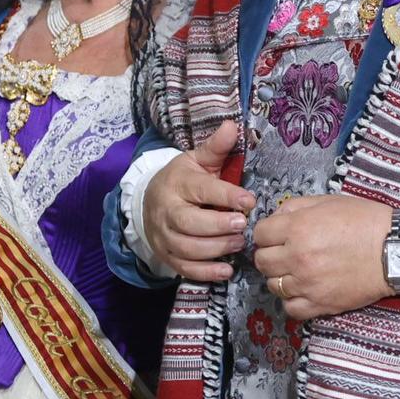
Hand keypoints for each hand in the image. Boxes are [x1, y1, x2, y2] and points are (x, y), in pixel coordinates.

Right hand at [141, 121, 252, 283]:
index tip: (250, 201)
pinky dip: (205, 272)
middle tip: (243, 225)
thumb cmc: (183, 179)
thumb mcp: (197, 159)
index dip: (226, 195)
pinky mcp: (166, 255)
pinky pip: (184, 268)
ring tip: (239, 243)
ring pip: (186, 247)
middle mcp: (167, 210)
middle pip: (189, 222)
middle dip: (218, 226)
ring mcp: (164, 235)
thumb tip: (231, 125)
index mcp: (178, 183)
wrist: (150, 200)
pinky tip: (226, 270)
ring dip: (215, 249)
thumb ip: (216, 147)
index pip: (201, 189)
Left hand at [251, 194, 394, 320]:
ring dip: (281, 276)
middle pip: (262, 261)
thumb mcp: (330, 201)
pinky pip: (290, 307)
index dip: (267, 232)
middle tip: (285, 252)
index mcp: (299, 228)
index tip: (276, 234)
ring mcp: (307, 284)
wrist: (396, 250)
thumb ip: (297, 206)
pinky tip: (304, 289)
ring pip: (273, 285)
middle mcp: (298, 257)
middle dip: (270, 254)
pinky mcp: (320, 304)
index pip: (260, 234)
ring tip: (297, 270)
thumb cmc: (367, 222)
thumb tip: (275, 217)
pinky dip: (292, 299)